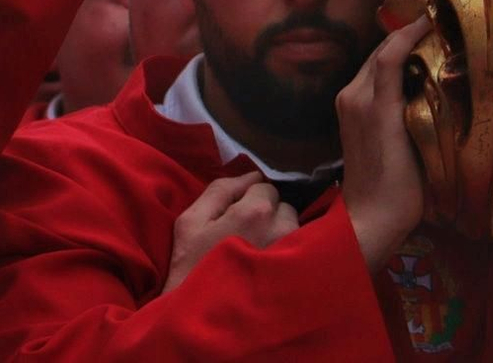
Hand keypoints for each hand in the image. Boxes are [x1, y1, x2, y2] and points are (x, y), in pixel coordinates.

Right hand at [162, 171, 299, 291]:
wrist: (203, 316)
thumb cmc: (191, 265)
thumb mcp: (191, 220)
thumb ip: (221, 189)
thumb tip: (250, 175)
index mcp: (256, 211)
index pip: (264, 185)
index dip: (247, 197)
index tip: (234, 214)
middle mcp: (283, 228)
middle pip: (283, 205)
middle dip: (268, 212)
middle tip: (245, 233)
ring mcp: (295, 253)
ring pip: (293, 227)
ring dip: (279, 231)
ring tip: (258, 251)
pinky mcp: (302, 274)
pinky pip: (301, 250)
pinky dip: (287, 251)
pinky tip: (269, 265)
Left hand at [336, 16, 429, 271]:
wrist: (368, 217)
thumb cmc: (401, 191)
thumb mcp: (422, 148)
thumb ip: (425, 109)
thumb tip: (442, 78)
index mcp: (372, 104)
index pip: (389, 54)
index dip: (410, 32)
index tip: (434, 17)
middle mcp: (354, 97)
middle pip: (379, 54)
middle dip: (404, 36)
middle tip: (436, 26)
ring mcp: (347, 104)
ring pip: (373, 64)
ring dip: (396, 50)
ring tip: (427, 43)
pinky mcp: (346, 113)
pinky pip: (369, 79)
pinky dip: (387, 67)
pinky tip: (409, 70)